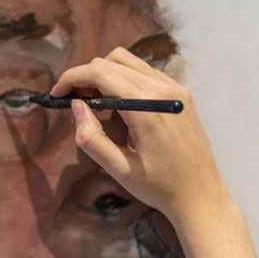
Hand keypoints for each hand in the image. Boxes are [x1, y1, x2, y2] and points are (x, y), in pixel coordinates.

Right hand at [51, 48, 228, 226]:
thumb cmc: (159, 188)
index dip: (73, 78)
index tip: (57, 95)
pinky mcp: (181, 93)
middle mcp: (163, 89)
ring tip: (96, 105)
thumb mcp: (119, 169)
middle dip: (86, 77)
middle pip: (112, 61)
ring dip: (105, 76)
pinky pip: (144, 73)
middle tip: (74, 104)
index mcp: (147, 108)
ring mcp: (175, 88)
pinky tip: (120, 108)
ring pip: (128, 62)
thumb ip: (92, 137)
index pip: (100, 73)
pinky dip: (124, 80)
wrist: (201, 196)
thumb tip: (76, 106)